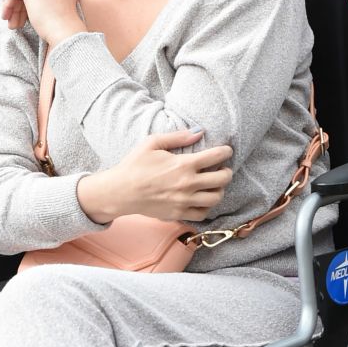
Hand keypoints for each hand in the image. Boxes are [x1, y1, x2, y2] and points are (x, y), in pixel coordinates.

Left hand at [0, 0, 83, 46]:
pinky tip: (7, 17)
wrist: (64, 29)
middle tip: (18, 23)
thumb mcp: (58, 3)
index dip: (33, 2)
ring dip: (16, 10)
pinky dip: (8, 5)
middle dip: (23, 8)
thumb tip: (30, 0)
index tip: (28, 17)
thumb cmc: (63, 23)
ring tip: (13, 25)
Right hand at [83, 130, 232, 223]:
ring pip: (216, 198)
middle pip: (222, 179)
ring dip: (219, 190)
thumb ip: (178, 137)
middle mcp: (187, 184)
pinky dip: (207, 206)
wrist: (120, 192)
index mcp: (183, 164)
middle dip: (227, 171)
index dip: (226, 152)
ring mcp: (184, 201)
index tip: (227, 151)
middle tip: (223, 168)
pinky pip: (203, 213)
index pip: (216, 157)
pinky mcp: (178, 214)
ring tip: (214, 185)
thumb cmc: (134, 165)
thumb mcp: (152, 142)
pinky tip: (202, 198)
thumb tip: (199, 132)